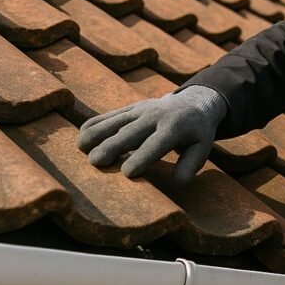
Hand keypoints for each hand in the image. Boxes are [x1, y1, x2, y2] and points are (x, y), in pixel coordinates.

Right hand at [77, 86, 227, 181]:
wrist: (194, 103)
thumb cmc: (196, 133)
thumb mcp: (202, 148)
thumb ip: (191, 164)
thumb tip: (179, 181)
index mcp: (174, 128)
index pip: (156, 144)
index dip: (142, 157)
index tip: (127, 173)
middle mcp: (155, 116)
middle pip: (130, 132)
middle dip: (113, 146)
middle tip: (95, 162)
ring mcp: (141, 110)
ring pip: (116, 121)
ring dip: (98, 134)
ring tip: (81, 149)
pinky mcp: (131, 107)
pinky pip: (110, 115)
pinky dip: (95, 124)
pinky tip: (81, 136)